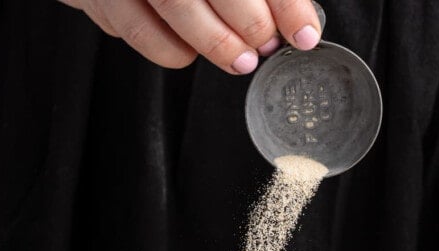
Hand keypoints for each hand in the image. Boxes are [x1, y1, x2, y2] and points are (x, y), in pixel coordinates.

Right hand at [57, 0, 322, 71]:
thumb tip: (296, 13)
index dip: (284, 1)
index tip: (304, 31)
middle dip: (249, 22)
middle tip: (265, 43)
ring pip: (174, 6)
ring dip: (214, 42)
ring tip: (240, 57)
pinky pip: (134, 26)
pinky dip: (169, 48)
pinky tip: (190, 49)